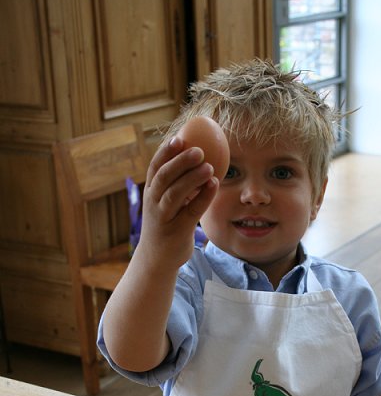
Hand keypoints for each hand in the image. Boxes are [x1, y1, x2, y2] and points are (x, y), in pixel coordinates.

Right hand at [136, 135, 219, 268]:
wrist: (157, 258)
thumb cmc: (166, 224)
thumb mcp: (167, 202)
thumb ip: (177, 184)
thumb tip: (197, 158)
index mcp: (150, 191)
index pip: (155, 167)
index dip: (165, 152)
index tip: (179, 138)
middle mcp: (153, 202)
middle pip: (164, 177)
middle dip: (179, 162)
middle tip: (198, 149)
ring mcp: (163, 216)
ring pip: (175, 193)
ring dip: (192, 178)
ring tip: (209, 166)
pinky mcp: (177, 230)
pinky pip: (191, 211)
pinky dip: (203, 197)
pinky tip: (215, 184)